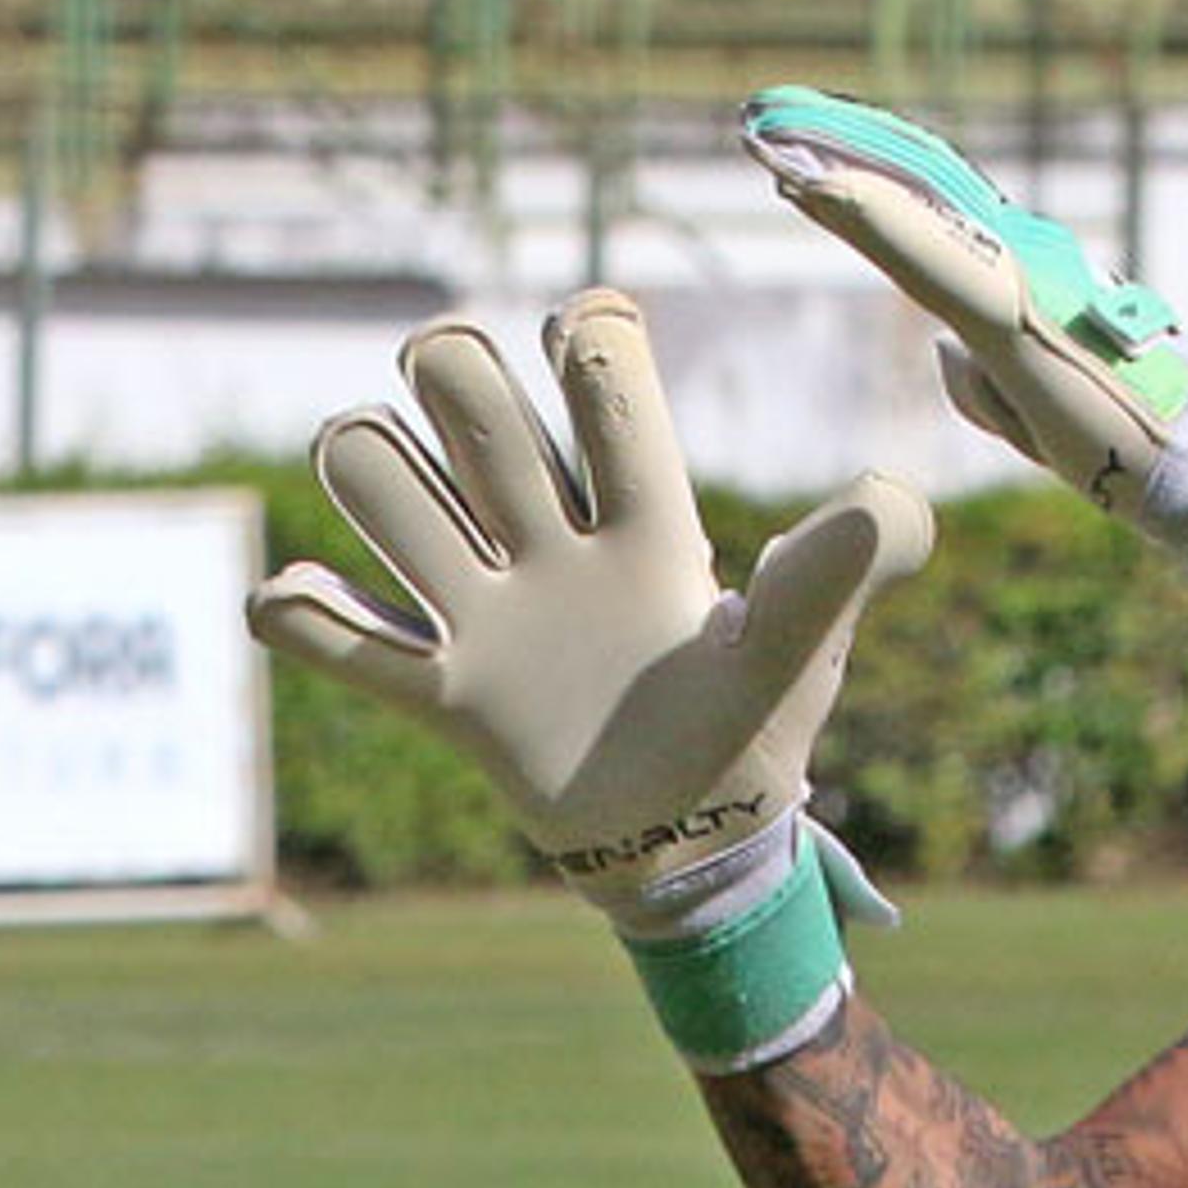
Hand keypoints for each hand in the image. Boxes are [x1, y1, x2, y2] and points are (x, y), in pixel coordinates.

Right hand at [248, 287, 930, 1068]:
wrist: (695, 850)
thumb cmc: (755, 735)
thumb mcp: (804, 651)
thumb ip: (842, 573)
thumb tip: (890, 494)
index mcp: (643, 516)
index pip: (599, 377)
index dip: (586, 338)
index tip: (588, 342)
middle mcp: (550, 539)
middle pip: (468, 396)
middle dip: (456, 377)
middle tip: (485, 442)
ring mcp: (486, 610)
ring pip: (383, 486)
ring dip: (372, 481)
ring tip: (419, 544)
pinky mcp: (446, 693)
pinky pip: (343, 642)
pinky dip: (300, 617)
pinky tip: (296, 605)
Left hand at [740, 86, 1187, 655]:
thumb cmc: (1126, 439)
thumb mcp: (1030, 414)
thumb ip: (981, 380)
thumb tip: (942, 353)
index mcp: (1013, 286)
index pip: (923, 219)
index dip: (863, 183)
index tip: (795, 158)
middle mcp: (1013, 264)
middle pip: (911, 190)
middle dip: (838, 146)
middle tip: (764, 111)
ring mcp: (1012, 282)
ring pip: (909, 209)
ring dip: (837, 167)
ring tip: (768, 134)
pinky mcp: (1010, 318)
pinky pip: (924, 256)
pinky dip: (868, 218)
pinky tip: (816, 191)